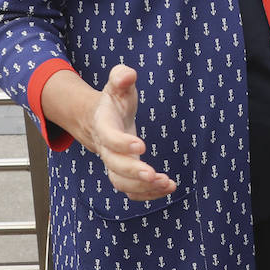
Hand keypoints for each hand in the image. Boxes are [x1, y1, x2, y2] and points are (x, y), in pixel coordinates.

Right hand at [90, 64, 176, 200]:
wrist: (102, 119)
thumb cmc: (114, 99)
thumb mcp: (116, 83)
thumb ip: (121, 76)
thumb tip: (127, 75)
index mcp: (103, 125)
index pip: (108, 137)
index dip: (122, 144)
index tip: (142, 146)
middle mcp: (105, 148)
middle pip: (114, 166)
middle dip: (133, 172)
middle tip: (154, 174)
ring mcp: (113, 163)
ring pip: (121, 183)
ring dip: (143, 187)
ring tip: (167, 184)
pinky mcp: (123, 173)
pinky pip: (131, 190)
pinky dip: (147, 194)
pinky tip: (167, 189)